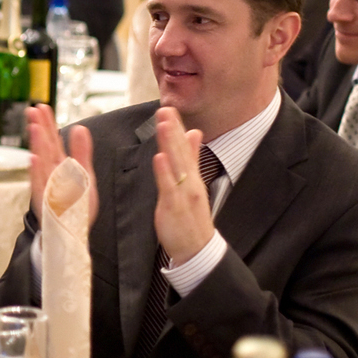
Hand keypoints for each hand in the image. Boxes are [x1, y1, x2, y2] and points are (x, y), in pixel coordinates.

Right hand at [27, 103, 95, 224]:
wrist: (71, 233)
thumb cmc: (77, 206)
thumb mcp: (85, 175)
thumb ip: (82, 152)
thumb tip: (80, 128)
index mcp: (61, 164)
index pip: (53, 140)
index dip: (48, 123)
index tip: (42, 106)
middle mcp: (51, 173)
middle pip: (45, 147)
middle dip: (40, 128)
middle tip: (33, 110)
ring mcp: (47, 186)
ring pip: (42, 163)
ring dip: (38, 146)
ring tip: (35, 128)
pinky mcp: (45, 200)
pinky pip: (41, 184)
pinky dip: (37, 172)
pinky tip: (34, 159)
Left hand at [150, 107, 213, 265]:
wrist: (197, 248)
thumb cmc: (192, 216)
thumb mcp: (193, 183)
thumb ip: (192, 158)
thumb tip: (194, 133)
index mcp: (192, 176)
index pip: (184, 147)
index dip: (177, 128)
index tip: (169, 108)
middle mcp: (190, 182)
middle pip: (181, 152)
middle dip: (173, 130)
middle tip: (166, 108)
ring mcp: (183, 194)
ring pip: (176, 165)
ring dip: (170, 144)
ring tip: (164, 124)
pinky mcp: (174, 207)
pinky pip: (169, 188)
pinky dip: (165, 172)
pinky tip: (160, 158)